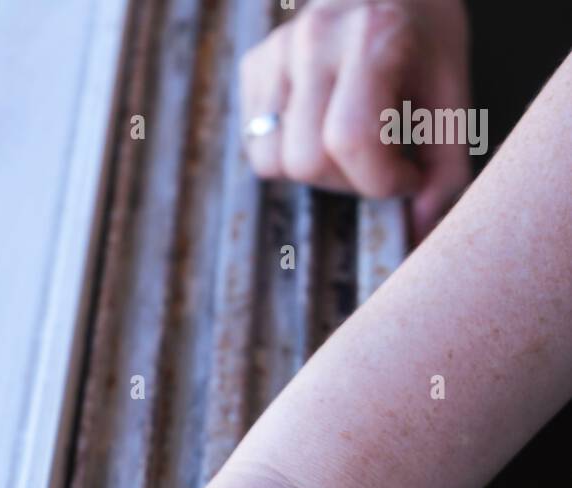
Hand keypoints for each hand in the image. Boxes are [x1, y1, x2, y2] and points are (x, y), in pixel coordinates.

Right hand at [240, 0, 471, 239]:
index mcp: (370, 37)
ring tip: (347, 147)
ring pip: (271, 160)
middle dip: (347, 182)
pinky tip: (321, 125)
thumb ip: (445, 169)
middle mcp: (314, 37)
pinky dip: (290, 150)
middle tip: (379, 161)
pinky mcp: (254, 63)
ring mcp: (277, 48)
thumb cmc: (427, 44)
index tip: (408, 175)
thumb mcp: (452, 98)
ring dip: (314, 172)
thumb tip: (423, 231)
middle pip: (305, 160)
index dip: (381, 180)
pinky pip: (257, 140)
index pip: (350, 141)